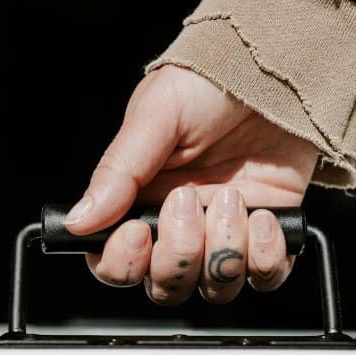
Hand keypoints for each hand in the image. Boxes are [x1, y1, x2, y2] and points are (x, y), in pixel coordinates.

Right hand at [65, 66, 318, 304]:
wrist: (276, 67)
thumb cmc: (211, 81)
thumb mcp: (156, 115)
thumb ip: (118, 171)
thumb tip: (80, 218)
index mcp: (140, 201)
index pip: (116, 263)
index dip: (123, 261)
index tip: (138, 231)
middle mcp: (180, 226)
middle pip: (165, 284)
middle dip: (178, 254)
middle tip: (188, 201)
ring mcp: (225, 233)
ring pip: (214, 287)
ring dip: (223, 253)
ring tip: (232, 199)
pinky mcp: (270, 233)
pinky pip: (267, 276)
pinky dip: (266, 258)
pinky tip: (264, 217)